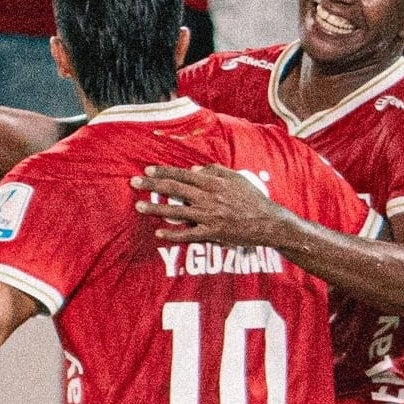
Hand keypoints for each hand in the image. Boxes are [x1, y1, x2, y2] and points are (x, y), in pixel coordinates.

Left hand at [132, 165, 291, 246]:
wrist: (269, 222)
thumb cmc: (253, 198)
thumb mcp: (237, 178)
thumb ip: (215, 171)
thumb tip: (194, 171)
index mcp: (214, 182)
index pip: (183, 175)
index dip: (164, 172)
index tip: (148, 170)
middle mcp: (209, 197)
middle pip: (175, 189)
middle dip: (152, 185)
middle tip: (134, 182)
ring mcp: (210, 216)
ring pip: (177, 211)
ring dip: (156, 208)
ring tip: (139, 206)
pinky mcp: (213, 233)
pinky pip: (189, 234)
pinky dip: (173, 234)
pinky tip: (159, 233)